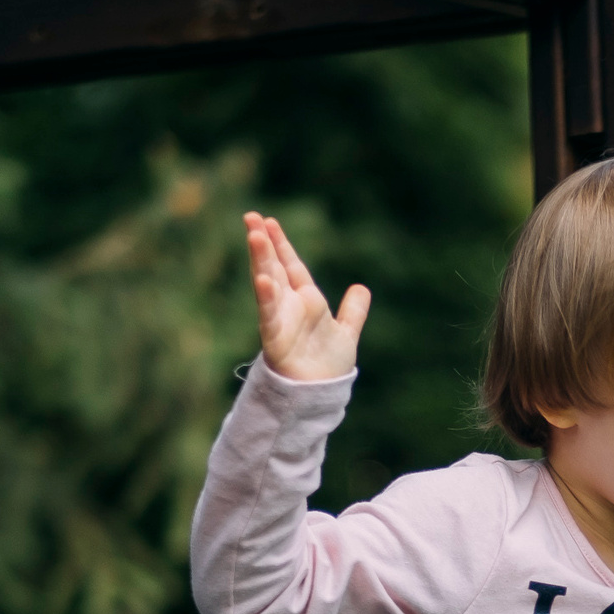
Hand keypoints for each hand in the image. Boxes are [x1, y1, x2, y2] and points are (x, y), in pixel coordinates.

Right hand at [245, 211, 369, 381]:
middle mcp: (290, 306)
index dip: (282, 244)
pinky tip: (262, 279)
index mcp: (306, 301)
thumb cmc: (327, 367)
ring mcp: (281, 320)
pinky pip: (269, 315)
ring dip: (261, 261)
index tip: (269, 221)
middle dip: (263, 244)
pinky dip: (266, 298)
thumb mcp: (346, 332)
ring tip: (254, 236)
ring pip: (268, 284)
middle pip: (275, 268)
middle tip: (251, 217)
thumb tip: (361, 289)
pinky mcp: (275, 339)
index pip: (292, 265)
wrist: (321, 395)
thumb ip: (353, 311)